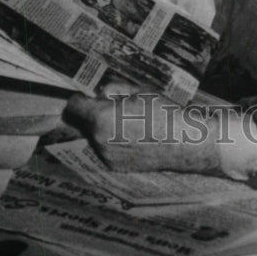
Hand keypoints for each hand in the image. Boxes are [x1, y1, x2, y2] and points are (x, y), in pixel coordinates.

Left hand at [64, 90, 219, 172]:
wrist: (182, 140)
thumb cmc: (162, 111)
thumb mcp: (138, 90)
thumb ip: (114, 89)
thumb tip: (102, 93)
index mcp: (101, 118)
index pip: (74, 107)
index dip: (81, 98)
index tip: (89, 96)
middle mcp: (98, 139)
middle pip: (85, 122)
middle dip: (95, 113)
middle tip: (116, 107)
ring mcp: (107, 155)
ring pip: (96, 136)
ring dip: (105, 128)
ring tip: (131, 122)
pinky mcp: (116, 166)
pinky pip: (107, 149)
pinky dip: (115, 142)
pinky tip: (136, 136)